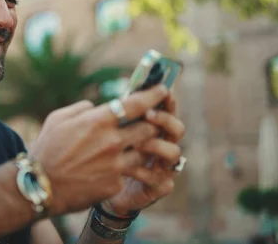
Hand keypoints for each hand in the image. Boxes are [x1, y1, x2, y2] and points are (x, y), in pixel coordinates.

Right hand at [28, 85, 168, 215]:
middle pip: (148, 128)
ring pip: (144, 153)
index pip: (136, 104)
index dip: (153, 95)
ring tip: (128, 149)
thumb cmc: (46, 149)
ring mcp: (116, 165)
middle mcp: (111, 141)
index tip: (162, 90)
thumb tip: (96, 106)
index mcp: (98, 121)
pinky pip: (129, 173)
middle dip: (150, 125)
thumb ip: (82, 109)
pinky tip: (109, 170)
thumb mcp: (58, 119)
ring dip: (140, 149)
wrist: (40, 186)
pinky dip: (123, 170)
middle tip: (147, 125)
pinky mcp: (115, 184)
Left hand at [104, 93, 185, 215]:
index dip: (168, 100)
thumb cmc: (105, 154)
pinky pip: (160, 179)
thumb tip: (119, 97)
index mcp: (154, 129)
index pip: (167, 110)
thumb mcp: (108, 132)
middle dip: (164, 119)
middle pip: (177, 128)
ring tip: (134, 143)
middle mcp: (164, 146)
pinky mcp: (158, 187)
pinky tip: (126, 169)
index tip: (163, 90)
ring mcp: (164, 167)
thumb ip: (117, 116)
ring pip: (174, 152)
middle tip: (147, 114)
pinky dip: (143, 172)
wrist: (100, 187)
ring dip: (155, 145)